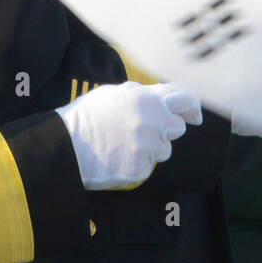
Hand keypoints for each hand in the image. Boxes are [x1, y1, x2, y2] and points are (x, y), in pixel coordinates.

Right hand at [58, 81, 202, 190]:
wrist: (66, 146)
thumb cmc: (86, 117)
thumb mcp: (112, 93)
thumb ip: (140, 94)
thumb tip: (158, 96)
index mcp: (147, 99)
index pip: (184, 99)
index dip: (192, 107)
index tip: (195, 115)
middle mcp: (153, 122)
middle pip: (176, 128)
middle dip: (163, 129)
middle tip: (140, 130)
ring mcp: (148, 148)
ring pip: (164, 150)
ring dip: (150, 148)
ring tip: (122, 144)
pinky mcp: (141, 169)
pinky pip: (148, 166)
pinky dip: (136, 163)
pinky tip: (117, 156)